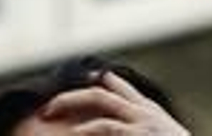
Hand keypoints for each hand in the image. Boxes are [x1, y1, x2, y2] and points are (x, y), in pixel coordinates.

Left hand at [36, 70, 191, 134]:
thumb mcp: (165, 135)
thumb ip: (143, 124)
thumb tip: (120, 119)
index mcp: (150, 111)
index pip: (118, 86)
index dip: (93, 82)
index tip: (69, 86)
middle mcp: (146, 110)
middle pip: (101, 88)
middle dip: (70, 95)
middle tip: (46, 108)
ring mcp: (143, 121)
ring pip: (98, 99)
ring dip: (69, 103)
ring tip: (47, 114)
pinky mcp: (139, 134)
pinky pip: (107, 127)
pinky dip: (87, 129)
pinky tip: (75, 133)